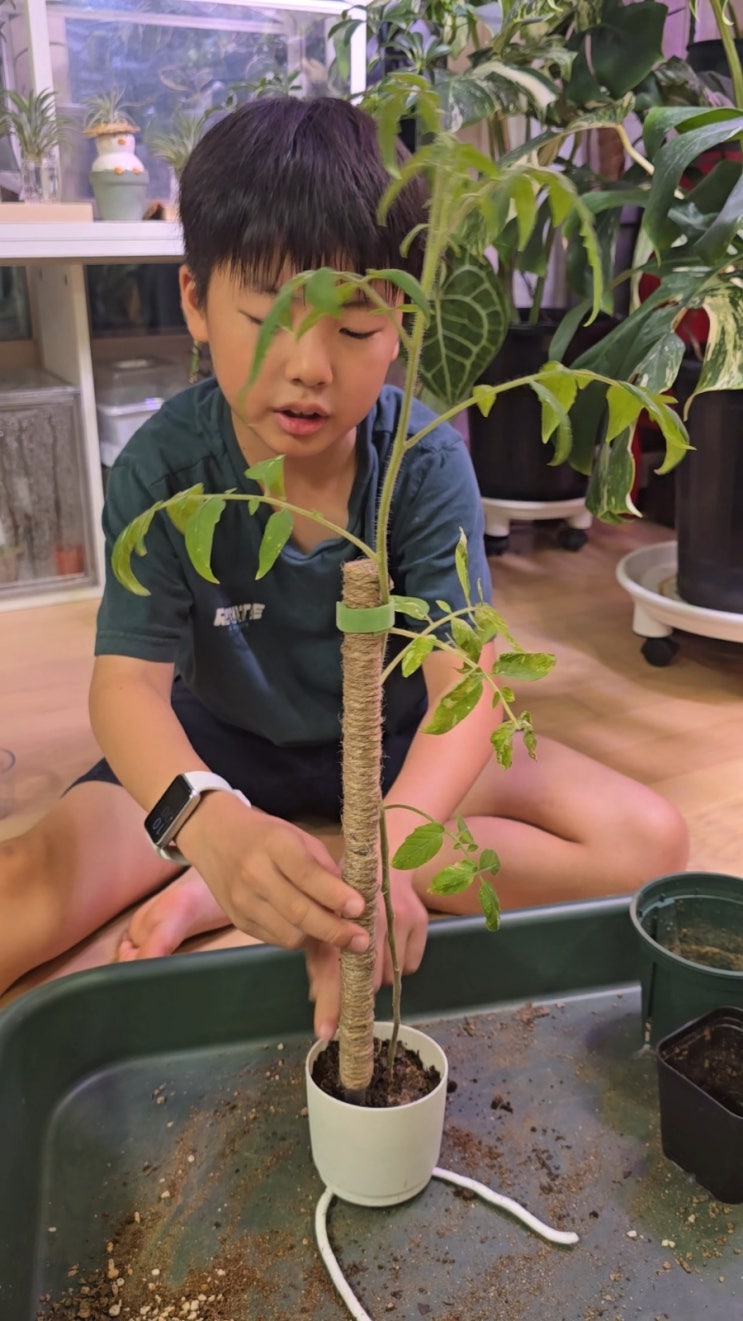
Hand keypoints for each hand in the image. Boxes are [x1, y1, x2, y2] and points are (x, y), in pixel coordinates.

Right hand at [175, 791, 368, 952]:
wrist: (213, 836)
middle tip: (361, 940)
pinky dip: (299, 939)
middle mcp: (254, 875)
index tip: (360, 908)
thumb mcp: (297, 836)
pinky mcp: (238, 922)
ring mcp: (243, 902)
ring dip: (318, 937)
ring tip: (337, 932)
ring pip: (290, 935)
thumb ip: (323, 865)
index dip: (335, 895)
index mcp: (274, 845)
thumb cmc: (265, 834)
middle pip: (299, 913)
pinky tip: (311, 930)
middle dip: (335, 931)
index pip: (307, 875)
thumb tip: (351, 898)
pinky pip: (277, 940)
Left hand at [305, 868, 428, 1039]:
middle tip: (354, 989)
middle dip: (358, 988)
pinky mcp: (420, 921)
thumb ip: (320, 956)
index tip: (327, 1031)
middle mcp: (371, 917)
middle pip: (368, 980)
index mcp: (340, 916)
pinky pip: (411, 965)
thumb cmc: (349, 890)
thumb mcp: (327, 916)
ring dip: (380, 973)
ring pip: (391, 976)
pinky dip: (400, 963)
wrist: (385, 855)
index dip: (331, 1002)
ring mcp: (399, 919)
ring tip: (374, 953)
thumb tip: (315, 997)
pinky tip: (392, 944)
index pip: (335, 968)